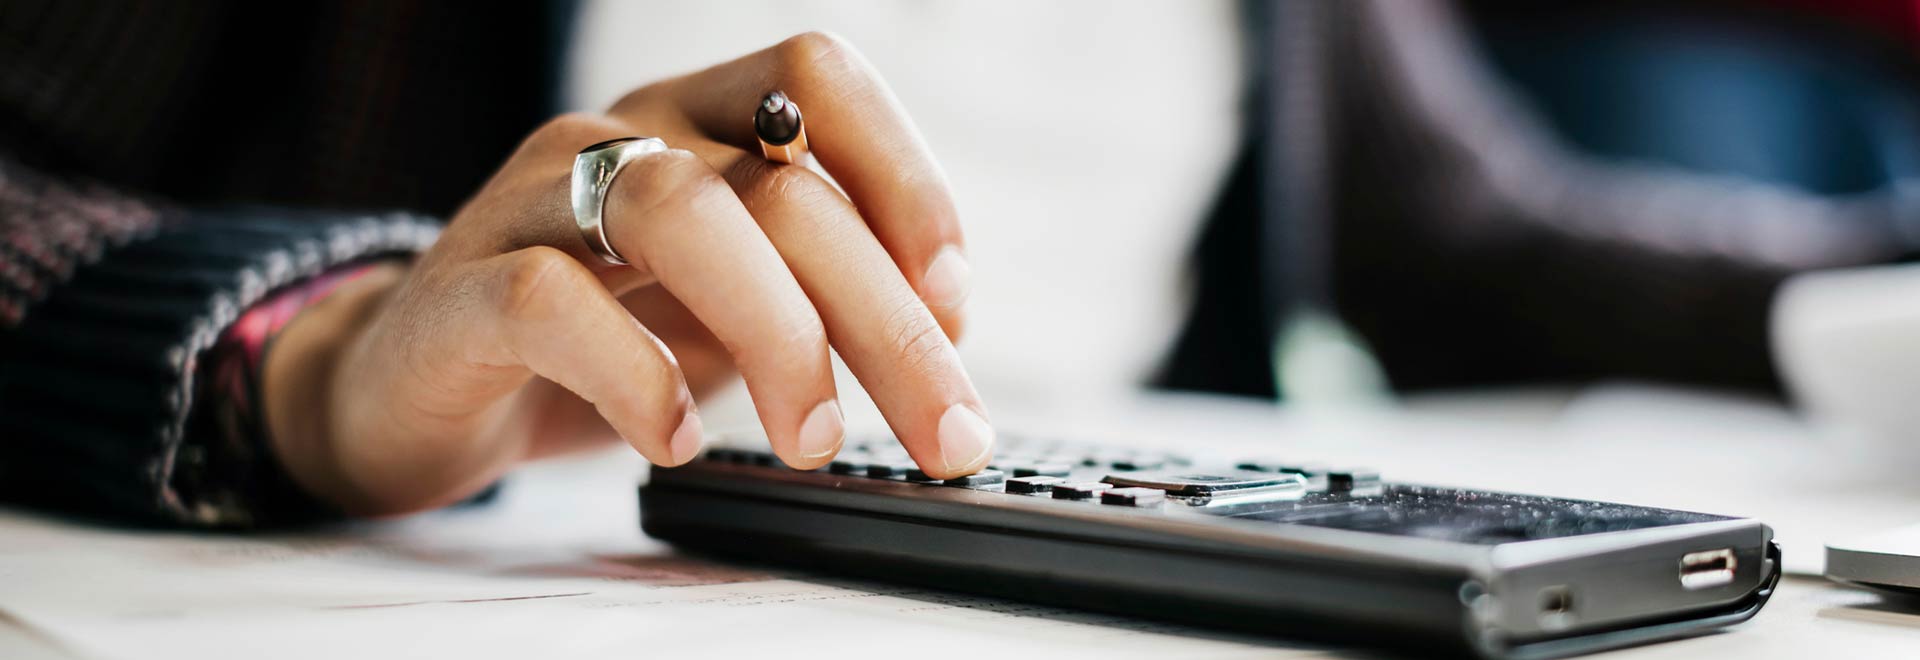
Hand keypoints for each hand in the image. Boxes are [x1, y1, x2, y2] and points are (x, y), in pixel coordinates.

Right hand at [262, 33, 990, 514]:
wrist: (413, 389)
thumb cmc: (594, 340)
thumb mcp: (728, 306)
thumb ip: (819, 294)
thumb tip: (943, 333)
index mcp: (695, 123)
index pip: (816, 83)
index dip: (904, 178)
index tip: (954, 300)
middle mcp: (620, 138)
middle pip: (778, 187)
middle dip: (884, 321)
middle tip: (941, 433)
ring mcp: (533, 202)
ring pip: (677, 210)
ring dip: (777, 334)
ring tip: (813, 437)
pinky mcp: (462, 288)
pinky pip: (551, 301)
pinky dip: (635, 376)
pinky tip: (672, 439)